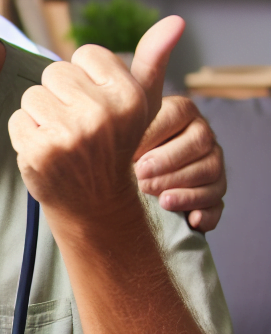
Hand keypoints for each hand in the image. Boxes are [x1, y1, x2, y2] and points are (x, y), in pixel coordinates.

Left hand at [9, 16, 183, 230]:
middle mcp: (100, 114)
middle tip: (78, 125)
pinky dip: (26, 134)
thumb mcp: (141, 103)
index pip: (86, 53)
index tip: (99, 103)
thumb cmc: (116, 143)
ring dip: (41, 115)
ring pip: (33, 94)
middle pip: (56, 72)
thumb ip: (153, 60)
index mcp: (128, 97)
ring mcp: (67, 134)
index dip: (88, 76)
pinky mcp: (37, 150)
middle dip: (62, 95)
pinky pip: (17, 118)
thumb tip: (175, 20)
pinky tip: (47, 152)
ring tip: (63, 138)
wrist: (96, 203)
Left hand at [132, 96, 225, 230]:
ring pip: (211, 173)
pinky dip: (206, 213)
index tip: (132, 154)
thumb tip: (115, 137)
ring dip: (186, 190)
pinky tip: (192, 220)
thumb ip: (125, 130)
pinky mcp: (213, 194)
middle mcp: (202, 135)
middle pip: (199, 144)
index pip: (177, 114)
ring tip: (162, 201)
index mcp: (181, 112)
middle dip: (169, 164)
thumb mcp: (121, 133)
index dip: (155, 135)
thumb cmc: (121, 145)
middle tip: (141, 178)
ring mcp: (212, 164)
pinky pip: (217, 203)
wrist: (126, 176)